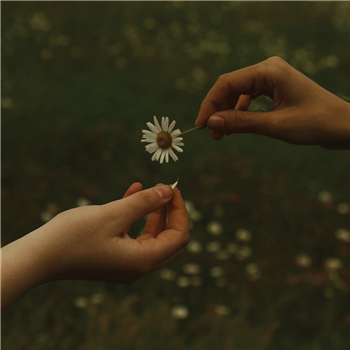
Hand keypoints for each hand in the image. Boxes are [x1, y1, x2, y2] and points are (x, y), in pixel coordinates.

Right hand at [1, 183, 188, 310]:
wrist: (39, 257)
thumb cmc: (74, 236)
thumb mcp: (113, 214)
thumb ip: (145, 202)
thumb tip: (169, 192)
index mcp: (143, 260)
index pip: (179, 236)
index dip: (180, 210)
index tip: (173, 188)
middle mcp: (138, 267)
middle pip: (170, 239)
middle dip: (171, 213)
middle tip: (166, 190)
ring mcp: (126, 264)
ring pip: (153, 237)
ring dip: (155, 213)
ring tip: (152, 189)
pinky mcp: (114, 258)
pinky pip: (134, 236)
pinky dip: (137, 217)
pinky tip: (133, 192)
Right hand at [195, 56, 349, 149]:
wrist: (342, 126)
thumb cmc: (315, 122)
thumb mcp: (274, 125)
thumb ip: (241, 122)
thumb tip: (211, 123)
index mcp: (269, 70)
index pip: (227, 83)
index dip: (210, 104)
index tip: (201, 125)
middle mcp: (268, 69)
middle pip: (230, 86)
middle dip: (218, 110)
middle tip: (211, 134)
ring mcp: (271, 77)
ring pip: (238, 93)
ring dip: (227, 112)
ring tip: (221, 134)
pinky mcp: (274, 87)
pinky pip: (248, 97)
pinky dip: (239, 111)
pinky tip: (235, 125)